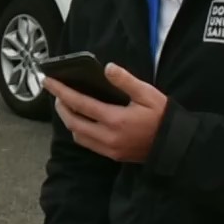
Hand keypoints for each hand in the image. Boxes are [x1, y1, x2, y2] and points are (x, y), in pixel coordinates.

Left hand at [45, 62, 169, 162]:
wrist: (175, 145)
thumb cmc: (162, 117)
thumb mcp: (147, 94)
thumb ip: (125, 81)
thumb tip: (107, 67)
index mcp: (114, 120)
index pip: (79, 104)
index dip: (61, 91)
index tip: (48, 82)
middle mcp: (107, 137)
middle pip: (72, 122)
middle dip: (61, 106)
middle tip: (57, 92)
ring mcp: (109, 149)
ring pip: (77, 135)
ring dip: (68, 120)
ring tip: (67, 105)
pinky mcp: (113, 156)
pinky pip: (88, 144)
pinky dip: (79, 131)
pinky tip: (82, 121)